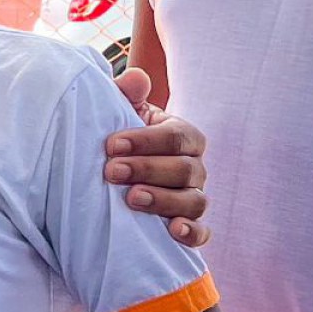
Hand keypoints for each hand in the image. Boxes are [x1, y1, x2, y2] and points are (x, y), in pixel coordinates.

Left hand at [106, 68, 208, 246]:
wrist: (115, 173)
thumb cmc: (120, 140)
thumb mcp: (120, 114)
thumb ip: (126, 94)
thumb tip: (136, 78)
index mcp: (182, 137)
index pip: (176, 136)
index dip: (146, 141)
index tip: (111, 145)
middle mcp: (194, 167)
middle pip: (185, 169)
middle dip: (147, 169)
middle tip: (112, 171)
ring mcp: (194, 197)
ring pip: (194, 201)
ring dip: (164, 201)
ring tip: (132, 199)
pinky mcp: (190, 226)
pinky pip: (201, 233)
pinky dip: (191, 233)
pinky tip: (172, 231)